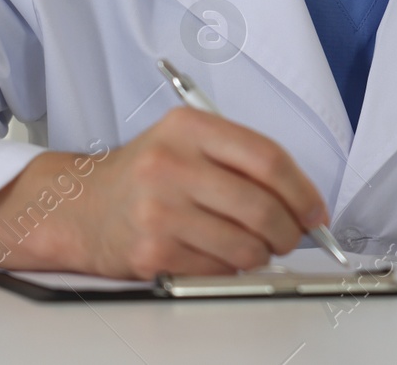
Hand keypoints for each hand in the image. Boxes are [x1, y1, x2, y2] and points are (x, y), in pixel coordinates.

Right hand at [0, 106, 328, 276]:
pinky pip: (217, 269)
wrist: (81, 206)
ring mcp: (159, 210)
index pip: (266, 158)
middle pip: (260, 205)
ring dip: (262, 254)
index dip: (302, 190)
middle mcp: (171, 165)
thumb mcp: (187, 142)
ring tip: (255, 247)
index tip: (315, 211)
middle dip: (289, 230)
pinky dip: (230, 268)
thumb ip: (242, 159)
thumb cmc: (145, 174)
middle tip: (292, 236)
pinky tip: (219, 254)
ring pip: (243, 244)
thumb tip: (302, 200)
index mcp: (189, 127)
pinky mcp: (151, 251)